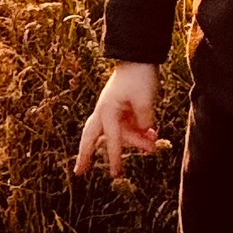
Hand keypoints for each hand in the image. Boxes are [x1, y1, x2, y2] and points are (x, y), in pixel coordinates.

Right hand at [75, 63, 167, 181]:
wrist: (139, 57)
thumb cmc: (139, 77)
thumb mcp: (145, 100)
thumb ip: (144, 121)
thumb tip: (144, 133)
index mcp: (107, 110)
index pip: (112, 140)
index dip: (115, 158)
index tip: (115, 174)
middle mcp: (105, 112)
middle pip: (90, 137)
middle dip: (85, 155)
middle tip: (79, 172)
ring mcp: (111, 110)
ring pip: (118, 134)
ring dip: (134, 142)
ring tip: (153, 146)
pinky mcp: (120, 109)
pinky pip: (126, 127)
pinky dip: (137, 133)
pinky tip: (152, 135)